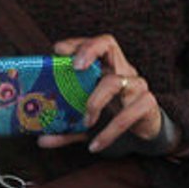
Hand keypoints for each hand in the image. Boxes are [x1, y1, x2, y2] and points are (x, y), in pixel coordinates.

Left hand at [41, 35, 162, 154]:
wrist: (144, 139)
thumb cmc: (113, 121)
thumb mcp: (87, 124)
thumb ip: (67, 128)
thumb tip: (41, 139)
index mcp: (107, 69)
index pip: (94, 44)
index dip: (77, 43)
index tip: (58, 50)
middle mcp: (122, 71)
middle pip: (108, 44)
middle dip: (89, 50)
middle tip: (75, 66)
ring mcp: (136, 85)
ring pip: (114, 82)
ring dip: (94, 102)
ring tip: (86, 123)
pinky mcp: (147, 104)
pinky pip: (126, 114)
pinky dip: (108, 132)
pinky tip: (96, 145)